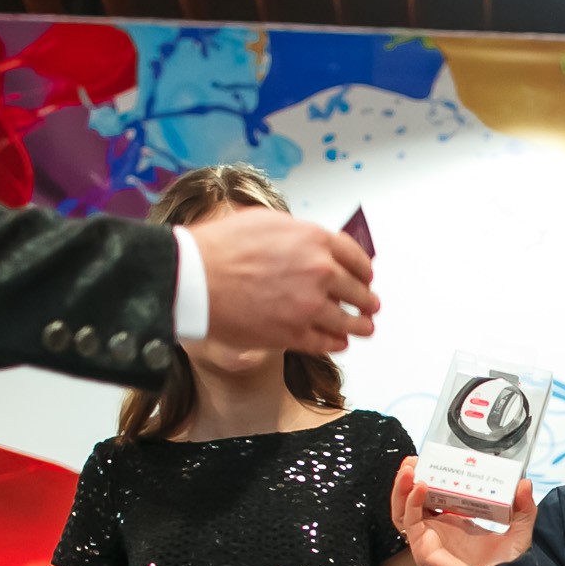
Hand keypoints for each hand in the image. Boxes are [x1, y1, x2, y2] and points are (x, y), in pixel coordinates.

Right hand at [188, 207, 377, 355]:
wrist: (194, 277)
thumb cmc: (219, 247)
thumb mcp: (265, 221)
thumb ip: (296, 234)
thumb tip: (308, 243)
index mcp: (315, 239)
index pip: (357, 257)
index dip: (364, 270)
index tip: (366, 276)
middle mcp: (319, 272)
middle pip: (358, 291)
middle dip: (366, 299)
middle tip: (370, 305)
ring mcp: (309, 306)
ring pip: (349, 321)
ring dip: (360, 326)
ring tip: (364, 328)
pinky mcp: (294, 334)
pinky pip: (327, 342)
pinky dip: (337, 343)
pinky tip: (339, 342)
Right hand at [391, 459, 534, 565]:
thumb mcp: (519, 533)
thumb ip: (524, 510)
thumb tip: (525, 484)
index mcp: (456, 522)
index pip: (438, 494)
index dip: (434, 476)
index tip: (438, 459)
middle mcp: (438, 528)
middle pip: (414, 498)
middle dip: (411, 477)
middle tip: (416, 459)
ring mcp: (428, 537)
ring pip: (404, 509)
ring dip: (402, 487)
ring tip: (408, 469)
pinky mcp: (421, 547)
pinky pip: (409, 522)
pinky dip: (410, 502)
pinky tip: (421, 487)